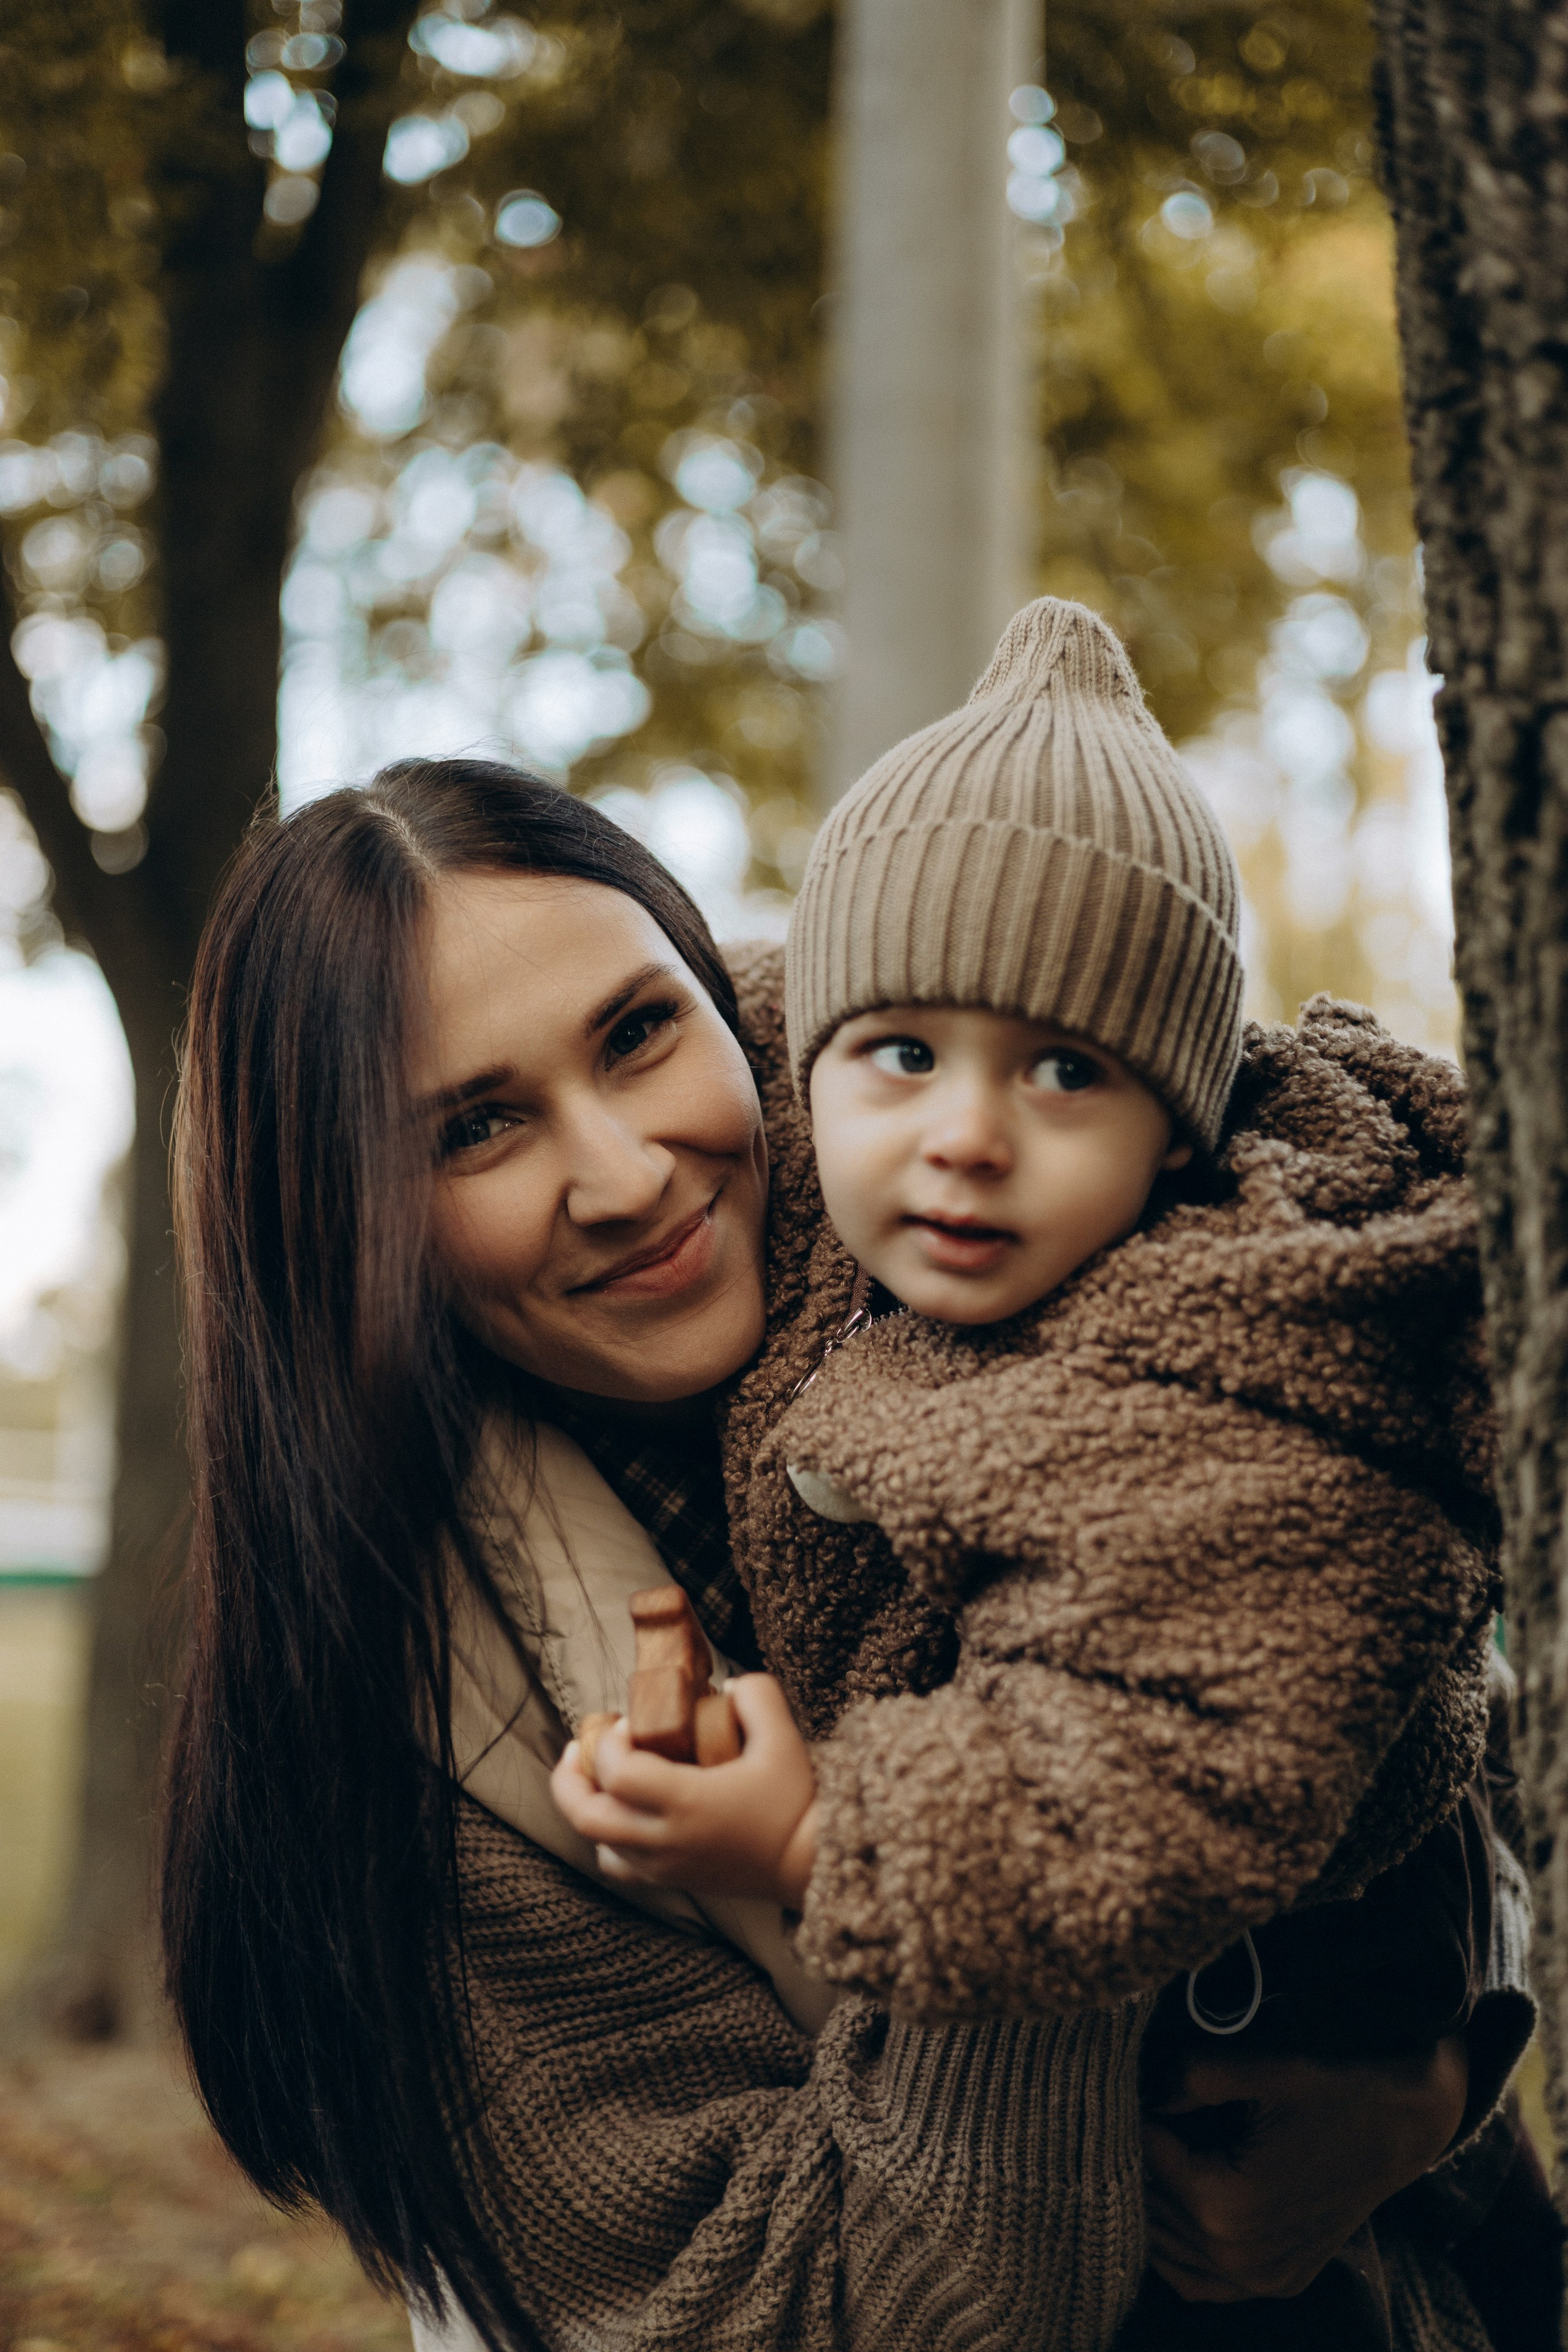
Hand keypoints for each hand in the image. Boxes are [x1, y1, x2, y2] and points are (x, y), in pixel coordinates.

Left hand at [550, 1673, 819, 1907]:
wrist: (810, 1863)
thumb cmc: (796, 1800)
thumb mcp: (783, 1737)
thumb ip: (756, 1696)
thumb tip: (726, 1686)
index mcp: (688, 1802)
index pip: (618, 1774)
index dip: (611, 1742)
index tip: (630, 1722)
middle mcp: (667, 1840)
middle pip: (588, 1817)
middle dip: (570, 1778)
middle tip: (578, 1747)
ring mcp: (666, 1866)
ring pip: (599, 1844)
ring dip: (587, 1807)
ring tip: (595, 1777)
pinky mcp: (674, 1880)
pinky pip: (620, 1868)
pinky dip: (608, 1841)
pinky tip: (621, 1816)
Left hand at [1144, 2035, 1468, 2301]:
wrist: (1404, 2126)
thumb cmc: (1338, 2093)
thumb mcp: (1265, 2069)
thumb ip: (1193, 2076)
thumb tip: (1147, 2091)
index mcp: (1228, 2205)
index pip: (1147, 2160)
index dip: (1139, 2117)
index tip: (1141, 2091)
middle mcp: (1241, 2256)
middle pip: (1153, 2208)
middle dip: (1141, 2163)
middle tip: (1146, 2120)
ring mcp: (1263, 2279)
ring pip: (1170, 2251)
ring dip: (1155, 2205)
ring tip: (1159, 2154)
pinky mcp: (1281, 2282)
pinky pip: (1203, 2284)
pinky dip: (1179, 2254)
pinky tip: (1172, 2213)